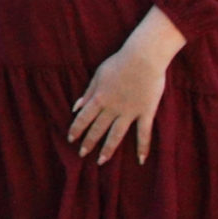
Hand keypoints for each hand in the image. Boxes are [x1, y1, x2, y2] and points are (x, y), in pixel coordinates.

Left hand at [69, 8, 186, 164]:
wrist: (144, 57)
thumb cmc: (120, 63)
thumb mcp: (98, 75)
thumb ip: (87, 93)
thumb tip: (75, 108)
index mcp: (99, 98)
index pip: (83, 118)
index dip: (76, 129)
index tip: (70, 139)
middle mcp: (112, 108)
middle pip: (97, 129)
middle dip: (88, 142)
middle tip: (82, 154)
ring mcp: (129, 112)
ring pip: (116, 135)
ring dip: (107, 149)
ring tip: (101, 161)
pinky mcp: (146, 112)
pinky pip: (144, 133)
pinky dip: (142, 147)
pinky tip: (140, 160)